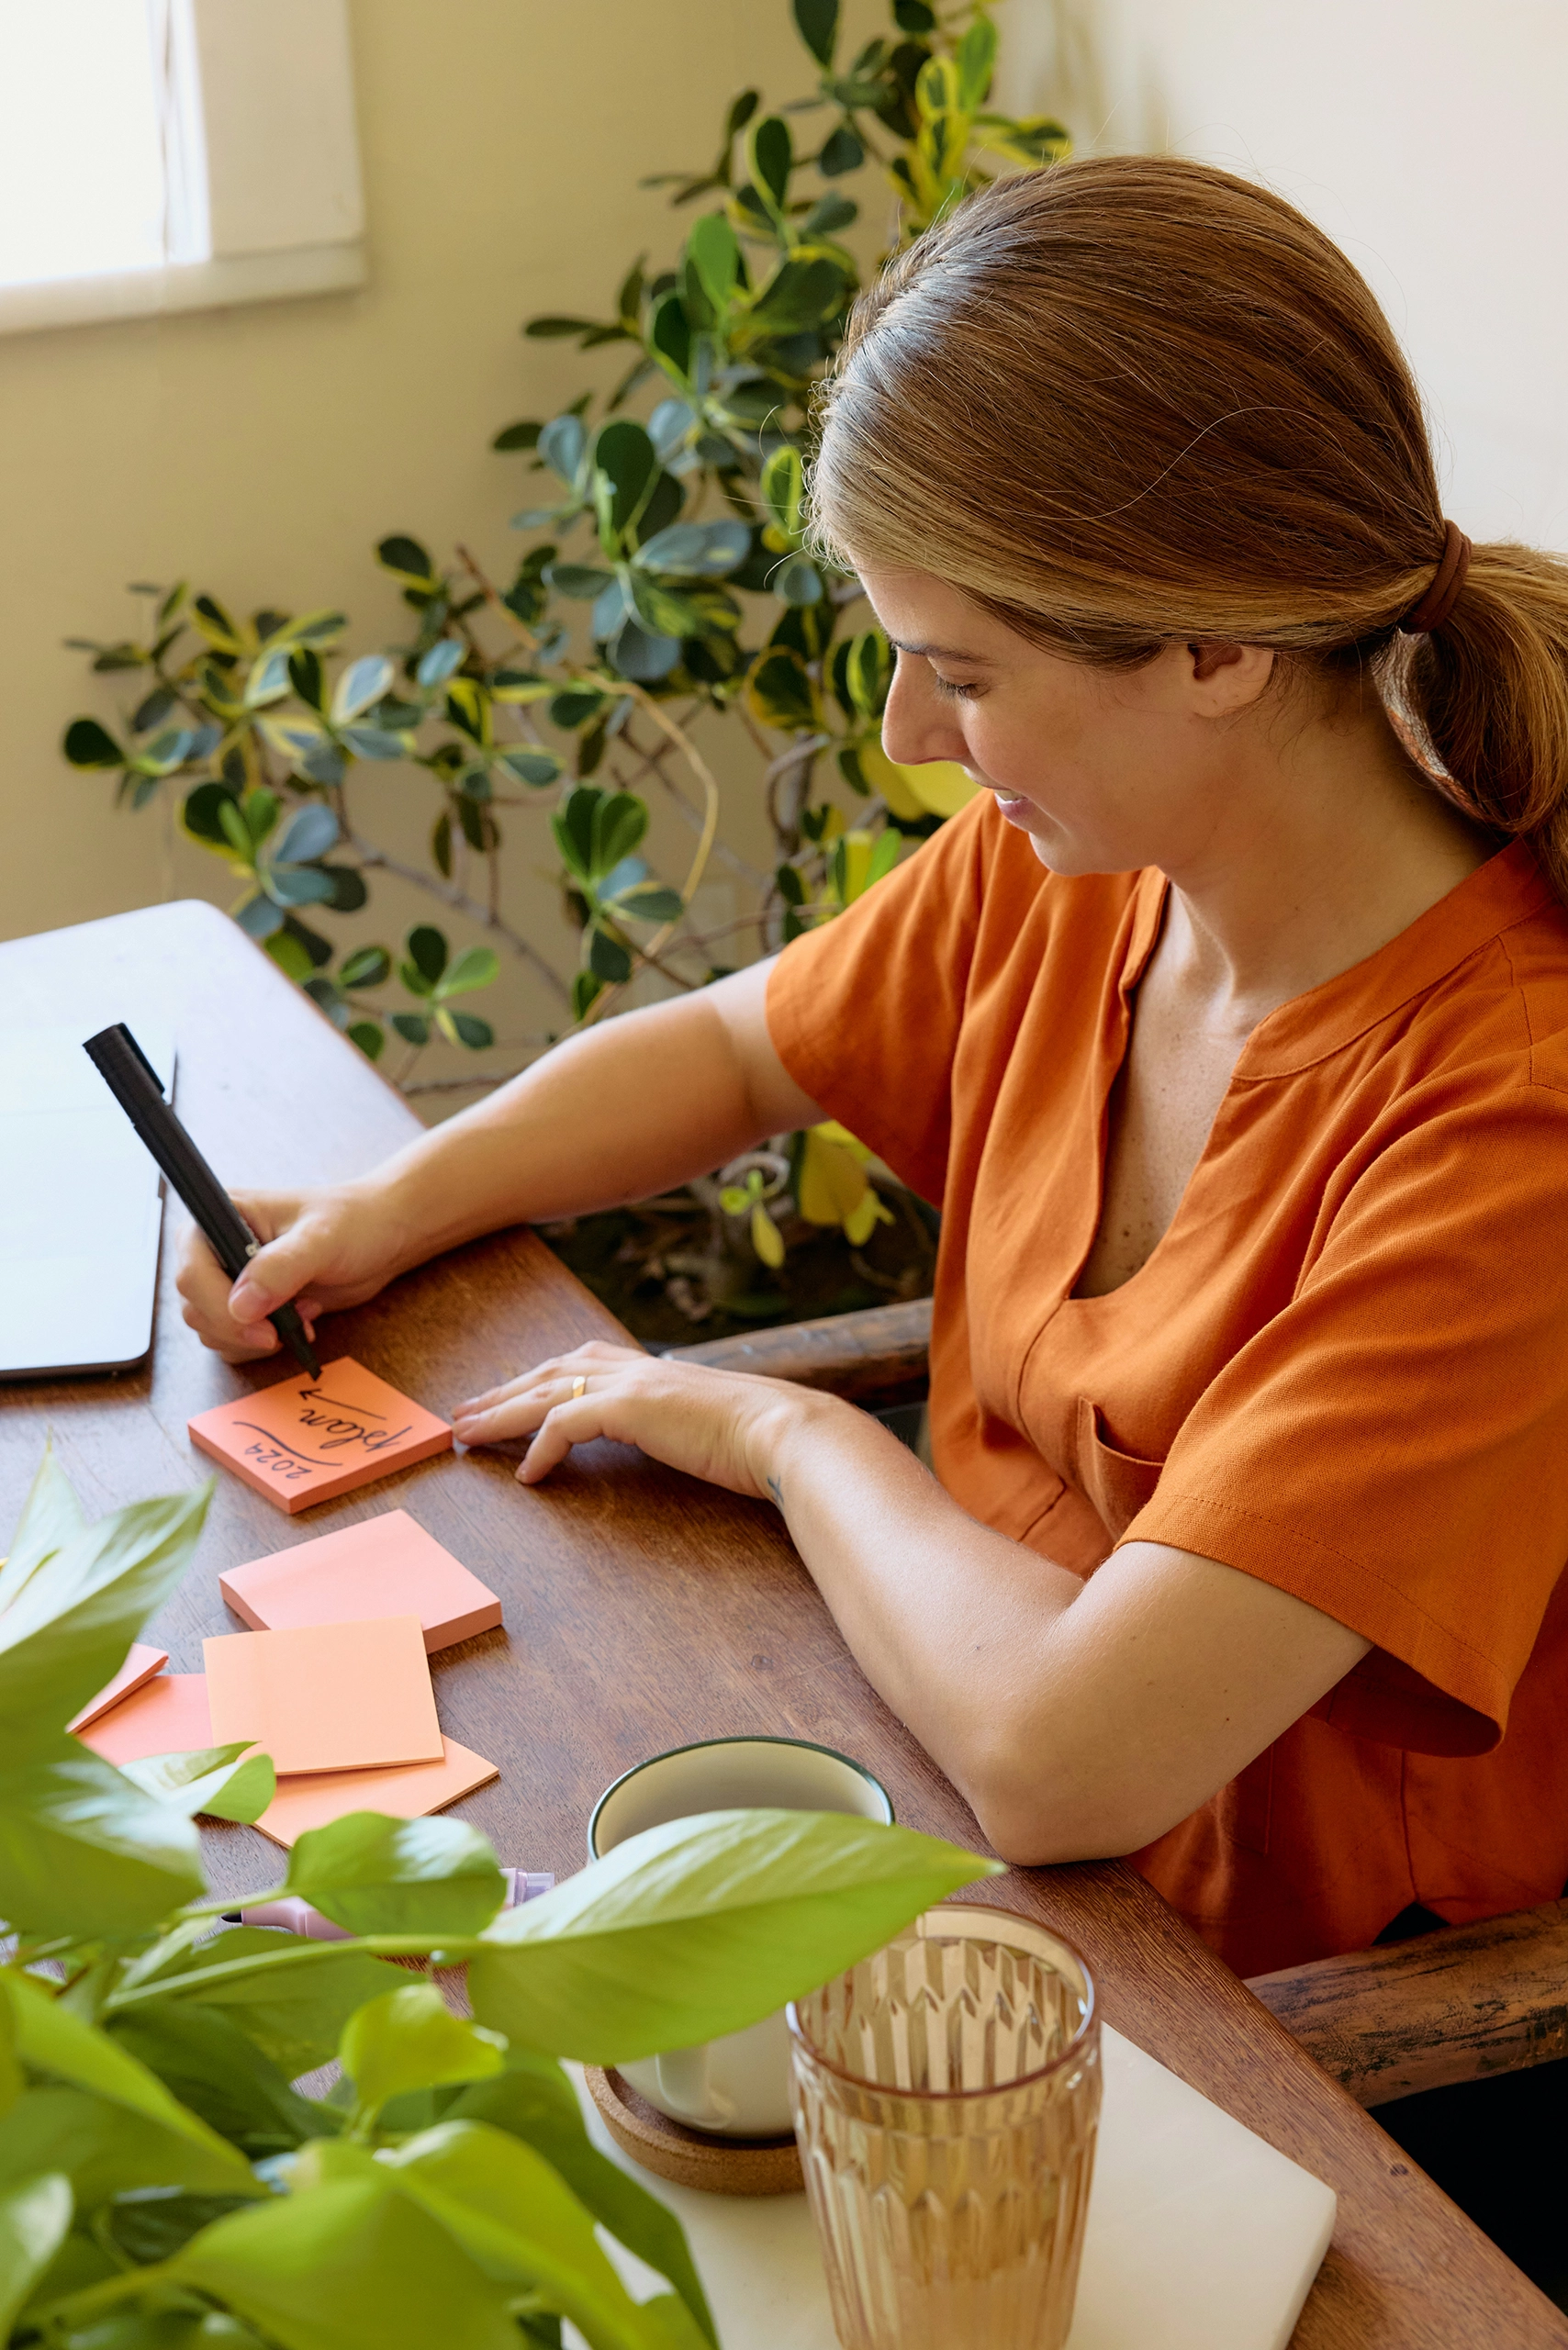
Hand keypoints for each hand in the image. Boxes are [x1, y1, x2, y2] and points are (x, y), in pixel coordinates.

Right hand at [174, 1182, 409, 1361]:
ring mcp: (227, 1279)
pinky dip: (261, 1344)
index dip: (220, 1306)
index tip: (265, 1328)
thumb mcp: (322, 1239)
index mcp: (219, 1217)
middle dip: (240, 1329)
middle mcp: (213, 1249)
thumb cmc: (353, 1223)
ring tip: (301, 1313)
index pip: (192, 1272)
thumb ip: (281, 1268)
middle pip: (196, 1308)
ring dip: (253, 1338)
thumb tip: (241, 1306)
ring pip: (210, 1330)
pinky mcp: (245, 1305)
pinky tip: (299, 1322)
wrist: (380, 1238)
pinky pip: (231, 1341)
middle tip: (286, 1328)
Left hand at [451, 1340, 831, 1499]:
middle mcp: (638, 1367)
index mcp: (656, 1371)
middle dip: (504, 1391)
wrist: (789, 1433)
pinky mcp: (631, 1406)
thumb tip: (676, 1441)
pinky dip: (539, 1447)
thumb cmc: (762, 1441)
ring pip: (546, 1390)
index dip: (540, 1381)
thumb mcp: (711, 1429)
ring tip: (467, 1433)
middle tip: (464, 1413)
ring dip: (501, 1413)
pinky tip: (526, 1475)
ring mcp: (633, 1382)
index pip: (582, 1363)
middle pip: (551, 1369)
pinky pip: (564, 1423)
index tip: (510, 1399)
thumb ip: (682, 1427)